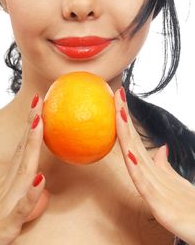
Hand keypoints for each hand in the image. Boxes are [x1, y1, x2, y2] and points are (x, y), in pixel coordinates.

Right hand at [0, 95, 48, 244]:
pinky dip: (30, 193)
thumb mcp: (7, 207)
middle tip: (39, 101)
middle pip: (21, 151)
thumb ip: (24, 193)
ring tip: (39, 124)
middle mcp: (6, 186)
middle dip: (32, 125)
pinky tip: (40, 179)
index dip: (31, 127)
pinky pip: (20, 208)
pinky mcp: (5, 224)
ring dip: (30, 147)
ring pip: (22, 172)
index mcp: (7, 182)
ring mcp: (5, 203)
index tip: (38, 106)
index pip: (21, 149)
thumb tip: (41, 182)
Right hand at [115, 87, 194, 244]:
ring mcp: (152, 190)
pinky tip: (129, 154)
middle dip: (123, 119)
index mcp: (152, 170)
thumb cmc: (185, 207)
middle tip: (117, 95)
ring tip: (119, 115)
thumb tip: (160, 148)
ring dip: (125, 136)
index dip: (128, 119)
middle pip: (131, 143)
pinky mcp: (159, 205)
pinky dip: (135, 169)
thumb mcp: (174, 181)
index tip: (121, 98)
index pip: (135, 139)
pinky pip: (144, 185)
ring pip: (134, 159)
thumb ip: (163, 165)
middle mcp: (148, 177)